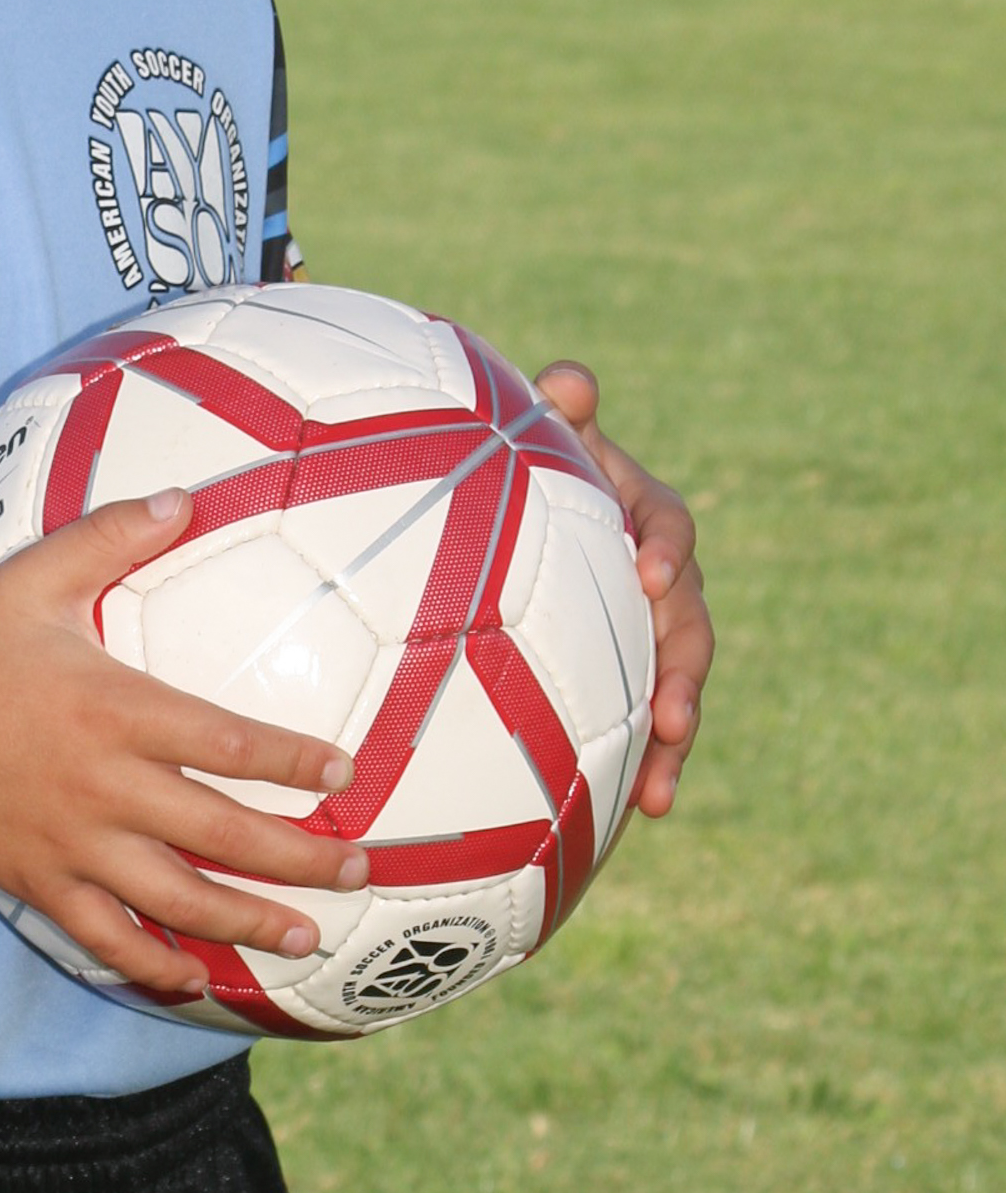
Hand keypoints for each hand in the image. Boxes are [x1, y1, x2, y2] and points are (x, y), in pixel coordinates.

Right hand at [0, 491, 369, 995]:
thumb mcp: (35, 577)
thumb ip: (112, 535)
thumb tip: (184, 497)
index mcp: (115, 711)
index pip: (228, 743)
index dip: (293, 761)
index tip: (343, 772)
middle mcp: (106, 787)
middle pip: (223, 834)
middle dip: (301, 857)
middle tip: (358, 867)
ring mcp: (75, 846)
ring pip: (180, 899)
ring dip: (250, 921)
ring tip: (306, 935)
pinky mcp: (43, 884)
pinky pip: (108, 938)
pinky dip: (155, 967)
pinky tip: (195, 982)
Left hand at [536, 362, 712, 817]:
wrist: (502, 530)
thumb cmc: (519, 469)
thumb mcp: (536, 437)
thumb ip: (554, 413)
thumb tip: (571, 380)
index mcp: (638, 512)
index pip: (669, 524)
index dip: (667, 547)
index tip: (652, 574)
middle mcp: (655, 576)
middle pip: (689, 622)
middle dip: (685, 670)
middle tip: (671, 714)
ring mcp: (646, 632)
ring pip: (678, 682)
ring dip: (677, 733)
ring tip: (662, 785)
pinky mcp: (629, 678)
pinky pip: (650, 723)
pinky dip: (654, 765)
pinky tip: (642, 812)